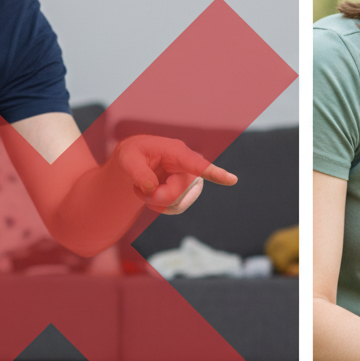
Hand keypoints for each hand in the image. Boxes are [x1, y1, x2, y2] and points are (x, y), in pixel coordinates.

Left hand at [113, 135, 236, 214]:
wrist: (136, 163)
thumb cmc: (132, 155)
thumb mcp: (127, 159)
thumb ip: (138, 172)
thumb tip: (152, 188)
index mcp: (176, 152)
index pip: (198, 165)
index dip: (215, 173)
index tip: (232, 180)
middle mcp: (187, 166)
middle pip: (178, 193)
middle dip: (156, 196)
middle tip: (141, 188)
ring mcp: (189, 180)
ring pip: (177, 203)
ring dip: (155, 201)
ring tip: (145, 188)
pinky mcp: (187, 191)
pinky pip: (176, 208)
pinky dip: (159, 206)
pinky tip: (152, 194)